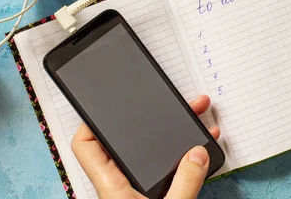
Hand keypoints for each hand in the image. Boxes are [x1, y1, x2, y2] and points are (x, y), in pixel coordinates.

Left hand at [71, 95, 220, 198]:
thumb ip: (185, 183)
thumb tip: (196, 153)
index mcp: (112, 186)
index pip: (85, 146)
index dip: (90, 123)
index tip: (105, 106)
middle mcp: (120, 186)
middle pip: (127, 142)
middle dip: (152, 120)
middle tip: (172, 102)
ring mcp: (137, 193)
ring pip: (151, 154)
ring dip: (173, 137)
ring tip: (197, 116)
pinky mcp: (154, 198)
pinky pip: (168, 171)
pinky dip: (185, 159)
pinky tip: (205, 147)